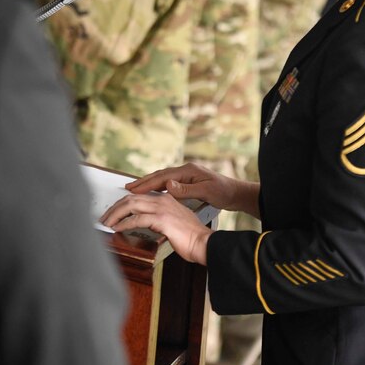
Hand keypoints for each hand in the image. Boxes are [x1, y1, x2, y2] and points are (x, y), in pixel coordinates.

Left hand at [101, 192, 211, 264]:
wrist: (204, 243)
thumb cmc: (191, 237)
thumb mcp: (174, 222)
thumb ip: (160, 218)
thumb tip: (145, 222)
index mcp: (166, 199)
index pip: (138, 197)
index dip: (122, 204)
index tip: (113, 212)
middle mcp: (163, 200)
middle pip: (131, 198)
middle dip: (114, 208)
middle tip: (105, 218)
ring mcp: (162, 209)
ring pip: (131, 206)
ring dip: (115, 215)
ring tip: (107, 223)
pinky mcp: (162, 220)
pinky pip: (137, 219)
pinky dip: (124, 224)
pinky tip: (117, 229)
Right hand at [125, 163, 256, 215]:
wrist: (236, 193)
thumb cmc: (224, 192)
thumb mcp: (206, 191)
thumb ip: (186, 189)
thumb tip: (168, 185)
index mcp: (188, 171)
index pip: (162, 177)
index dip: (147, 184)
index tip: (133, 189)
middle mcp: (186, 171)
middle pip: (159, 175)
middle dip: (143, 182)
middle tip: (127, 188)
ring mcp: (187, 176)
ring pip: (163, 178)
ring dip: (149, 184)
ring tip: (135, 189)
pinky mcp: (189, 182)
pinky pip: (168, 183)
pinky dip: (157, 186)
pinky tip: (153, 192)